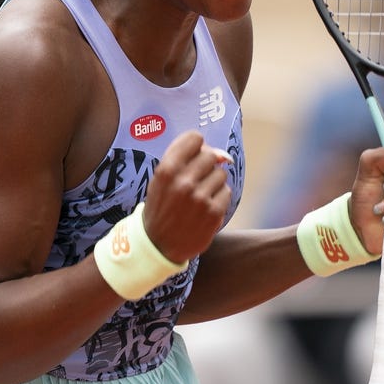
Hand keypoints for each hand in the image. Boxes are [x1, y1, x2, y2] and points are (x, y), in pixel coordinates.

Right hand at [143, 131, 232, 262]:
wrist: (158, 245)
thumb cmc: (162, 206)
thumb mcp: (161, 179)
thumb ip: (185, 160)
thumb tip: (223, 155)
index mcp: (167, 169)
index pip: (195, 138)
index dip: (197, 147)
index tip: (193, 158)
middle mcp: (183, 182)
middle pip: (211, 155)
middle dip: (206, 166)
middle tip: (195, 181)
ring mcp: (200, 198)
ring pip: (221, 174)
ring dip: (213, 183)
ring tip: (199, 197)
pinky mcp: (213, 213)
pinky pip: (226, 192)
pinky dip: (218, 199)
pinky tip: (205, 208)